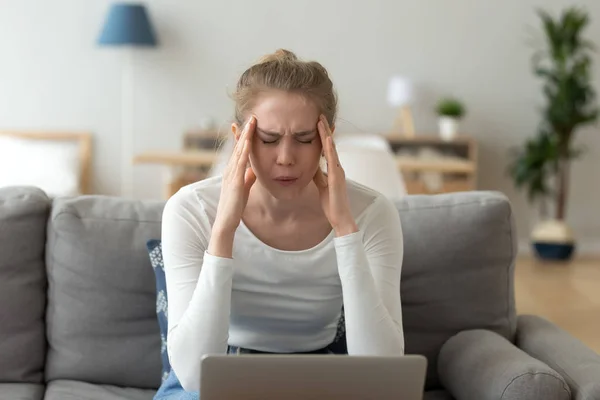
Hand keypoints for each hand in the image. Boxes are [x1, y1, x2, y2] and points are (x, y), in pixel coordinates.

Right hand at [213, 116, 256, 234]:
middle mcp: (230, 170)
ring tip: (251, 123)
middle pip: (238, 147)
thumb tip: (254, 168)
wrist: (226, 221)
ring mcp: (231, 174)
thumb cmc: (235, 207)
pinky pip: (240, 163)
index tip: (248, 125)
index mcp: (232, 171)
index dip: (243, 137)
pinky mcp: (234, 181)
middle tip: (251, 117)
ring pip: (239, 151)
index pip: (238, 151)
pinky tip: (248, 142)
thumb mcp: (244, 188)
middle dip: (244, 131)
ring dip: (245, 136)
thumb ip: (248, 177)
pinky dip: (244, 151)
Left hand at [313, 115, 357, 236]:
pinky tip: (326, 138)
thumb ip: (318, 174)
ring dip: (326, 133)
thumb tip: (311, 166)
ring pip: (331, 148)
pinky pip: (332, 159)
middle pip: (330, 144)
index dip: (323, 135)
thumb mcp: (321, 185)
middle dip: (325, 129)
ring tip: (321, 120)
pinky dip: (329, 147)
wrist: (339, 217)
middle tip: (319, 114)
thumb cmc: (331, 203)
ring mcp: (338, 171)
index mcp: (333, 169)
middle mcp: (337, 167)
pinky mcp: (336, 177)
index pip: (327, 148)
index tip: (318, 122)